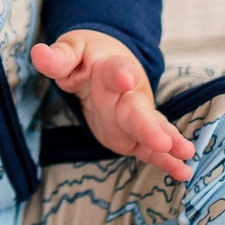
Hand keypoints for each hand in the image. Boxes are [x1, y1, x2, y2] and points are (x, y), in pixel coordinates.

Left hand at [30, 30, 195, 181]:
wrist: (108, 63)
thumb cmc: (88, 57)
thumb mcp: (71, 51)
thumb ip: (58, 57)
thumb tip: (39, 53)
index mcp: (112, 69)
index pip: (115, 70)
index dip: (119, 74)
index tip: (124, 77)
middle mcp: (130, 94)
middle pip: (139, 110)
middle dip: (149, 125)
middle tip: (163, 139)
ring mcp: (136, 116)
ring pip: (152, 129)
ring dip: (168, 142)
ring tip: (186, 154)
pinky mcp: (135, 136)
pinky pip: (152, 149)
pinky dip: (166, 160)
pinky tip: (183, 172)